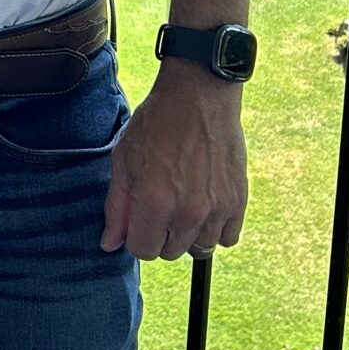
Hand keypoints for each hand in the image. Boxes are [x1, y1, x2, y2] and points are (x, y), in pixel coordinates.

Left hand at [101, 64, 248, 261]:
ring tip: (183, 204)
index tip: (138, 218)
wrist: (198, 97)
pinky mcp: (238, 200)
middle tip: (160, 205)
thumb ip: (116, 208)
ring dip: (188, 233)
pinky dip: (216, 229)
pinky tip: (206, 207)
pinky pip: (228, 238)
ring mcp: (217, 208)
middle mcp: (188, 212)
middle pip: (170, 252)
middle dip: (160, 234)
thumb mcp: (123, 161)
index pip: (143, 251)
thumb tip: (110, 243)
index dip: (136, 236)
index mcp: (154, 203)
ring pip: (200, 247)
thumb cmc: (157, 124)